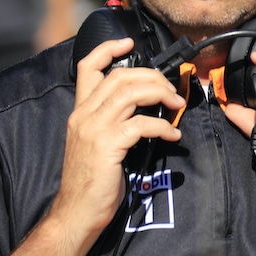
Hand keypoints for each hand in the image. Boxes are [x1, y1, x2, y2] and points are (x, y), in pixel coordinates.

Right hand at [50, 38, 184, 243]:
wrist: (77, 213)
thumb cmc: (94, 180)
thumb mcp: (100, 142)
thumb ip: (115, 121)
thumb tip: (147, 107)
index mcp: (80, 111)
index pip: (87, 66)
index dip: (108, 49)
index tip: (130, 42)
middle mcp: (83, 115)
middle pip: (120, 76)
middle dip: (153, 77)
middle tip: (172, 90)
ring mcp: (93, 129)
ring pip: (130, 93)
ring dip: (161, 95)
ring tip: (178, 107)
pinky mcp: (107, 146)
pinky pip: (141, 124)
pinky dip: (163, 126)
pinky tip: (173, 136)